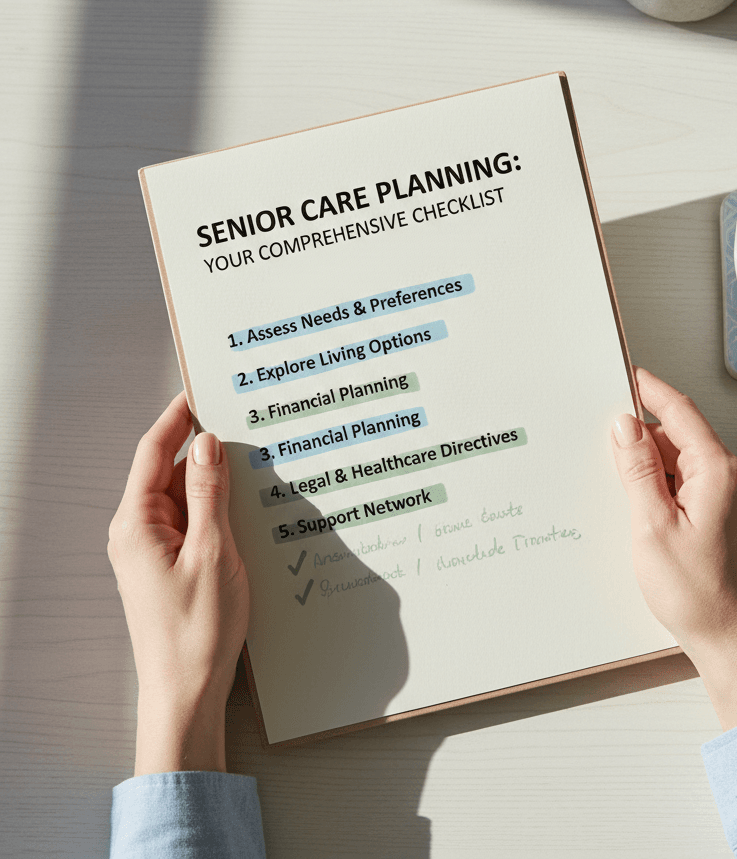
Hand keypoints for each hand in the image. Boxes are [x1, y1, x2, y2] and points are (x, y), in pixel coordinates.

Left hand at [108, 392, 248, 774]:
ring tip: (254, 466)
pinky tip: (245, 507)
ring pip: (185, 497)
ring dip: (215, 482)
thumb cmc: (197, 631)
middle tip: (243, 425)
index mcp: (136, 524)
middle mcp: (138, 532)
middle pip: (171, 472)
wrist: (188, 693)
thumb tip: (207, 444)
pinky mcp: (170, 565)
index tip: (200, 389)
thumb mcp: (212, 552)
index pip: (153, 452)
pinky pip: (192, 522)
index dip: (177, 417)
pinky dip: (216, 509)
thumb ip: (209, 494)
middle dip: (205, 449)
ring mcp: (153, 550)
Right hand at [611, 368, 736, 729]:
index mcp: (719, 471)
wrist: (732, 639)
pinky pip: (695, 482)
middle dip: (644, 436)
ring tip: (625, 490)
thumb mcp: (652, 525)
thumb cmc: (697, 592)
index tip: (628, 376)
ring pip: (687, 461)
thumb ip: (638, 469)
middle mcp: (735, 477)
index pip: (681, 412)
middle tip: (608, 443)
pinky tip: (646, 507)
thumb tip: (626, 426)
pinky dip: (668, 484)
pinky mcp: (731, 514)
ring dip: (655, 466)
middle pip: (682, 436)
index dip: (651, 390)